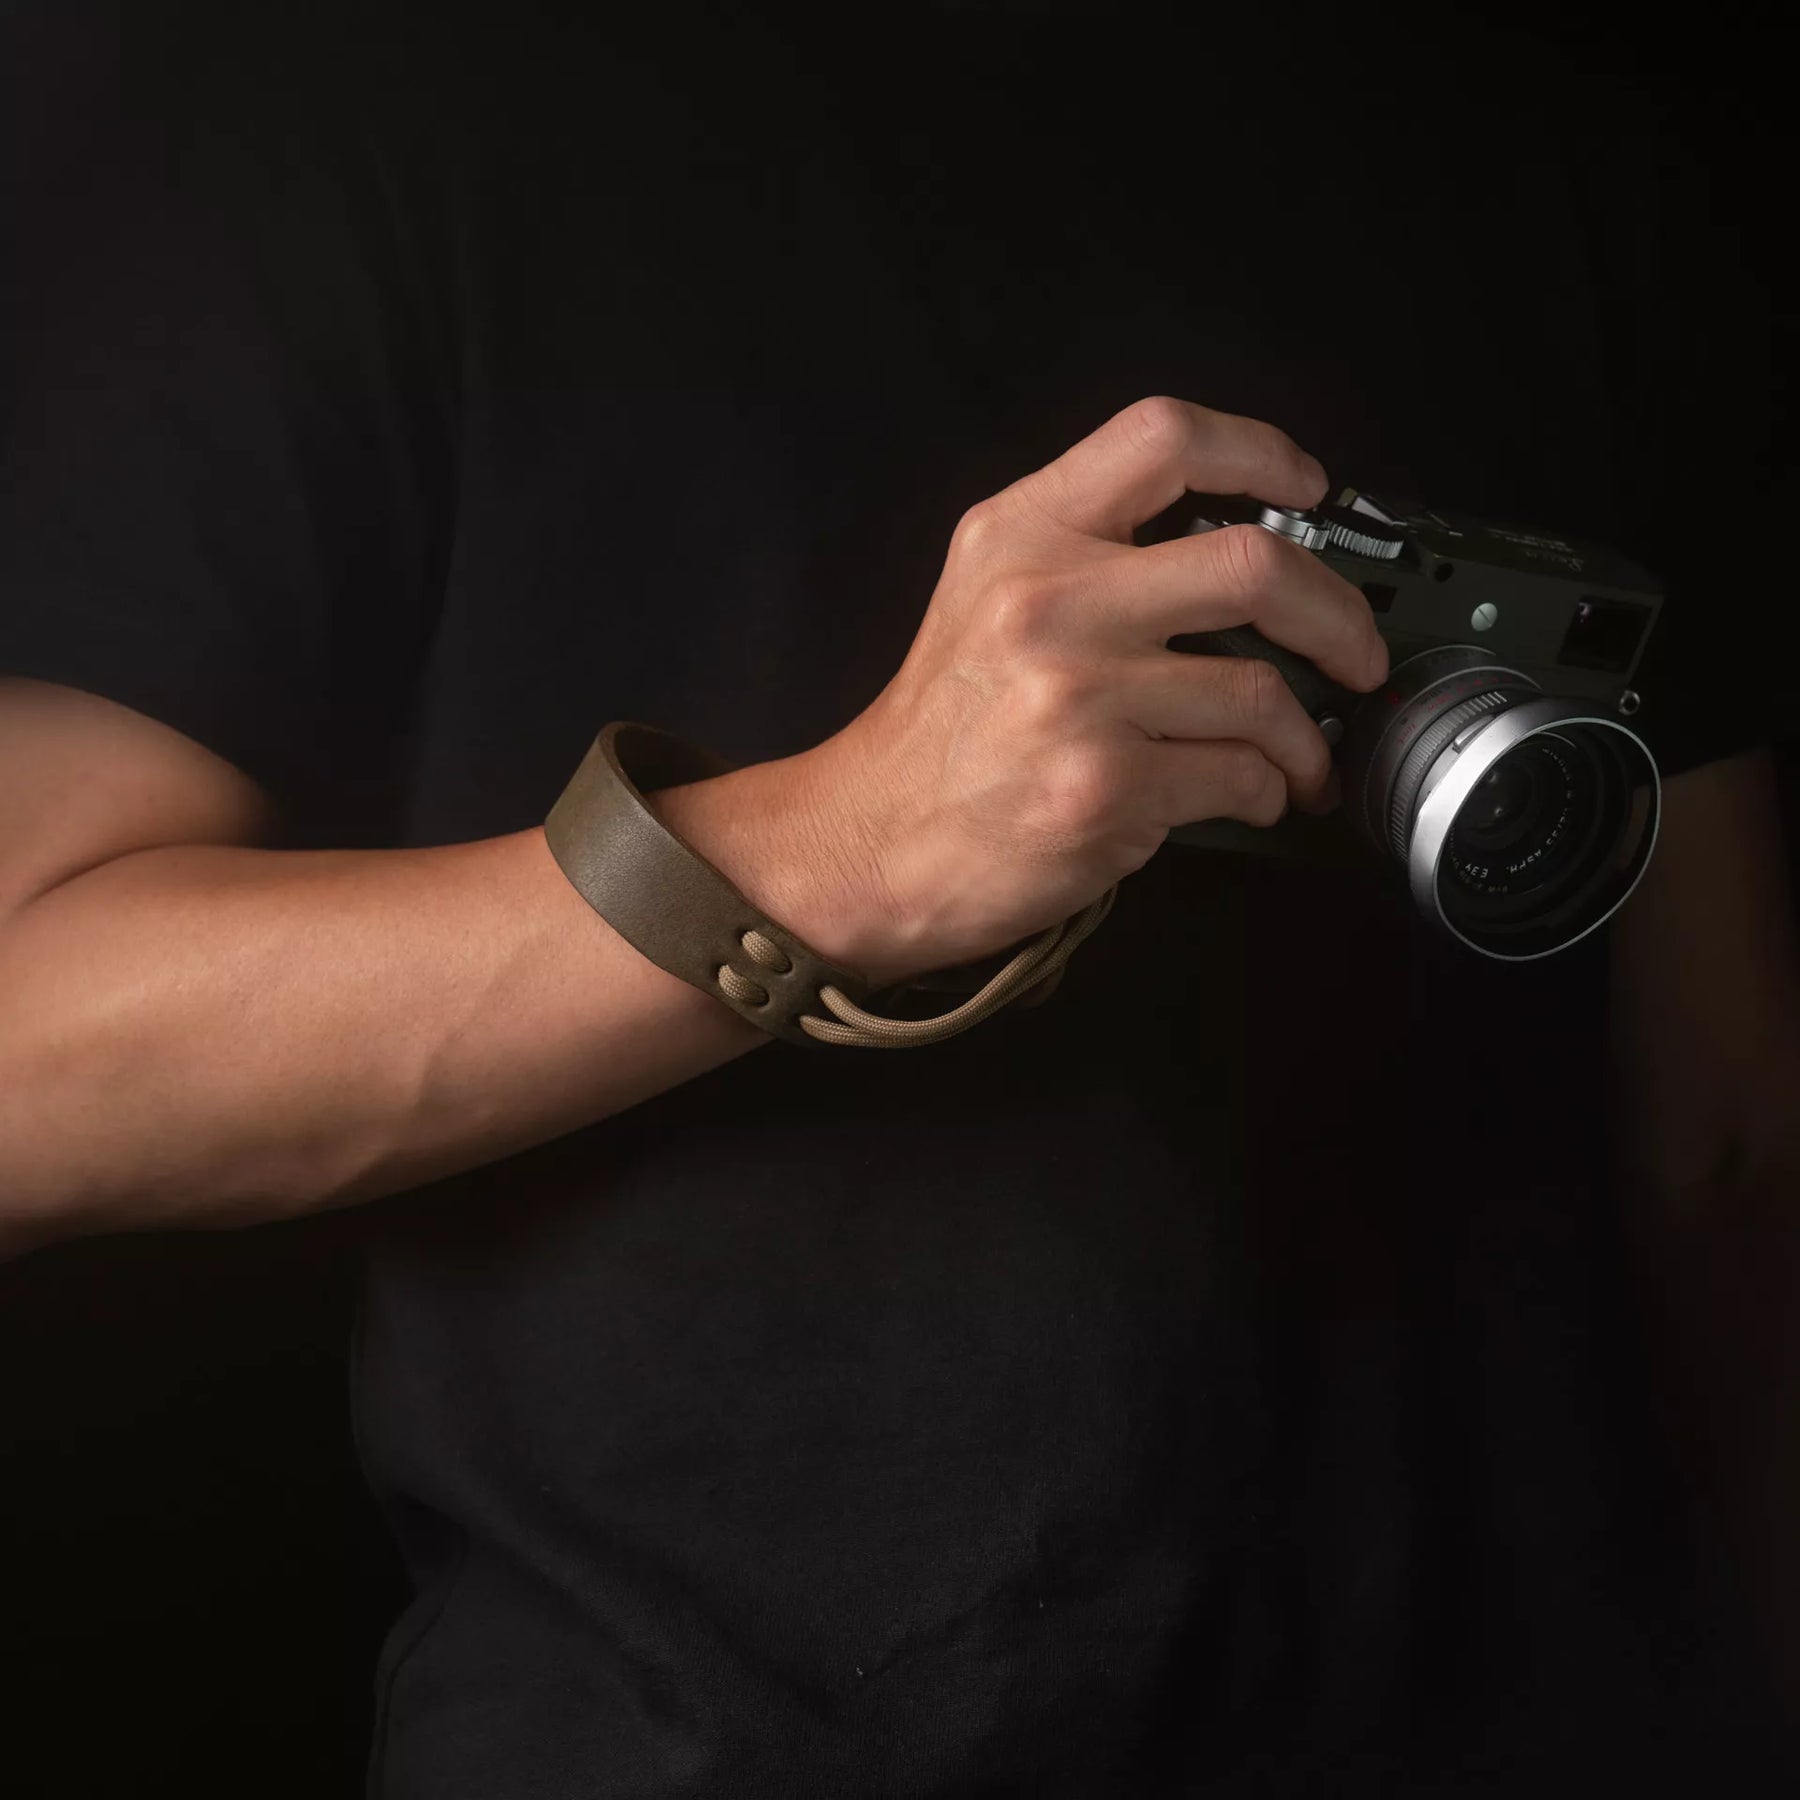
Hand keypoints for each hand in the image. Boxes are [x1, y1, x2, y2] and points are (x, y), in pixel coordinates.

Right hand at [792, 395, 1392, 986]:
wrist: (867, 843)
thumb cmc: (937, 736)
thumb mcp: (984, 599)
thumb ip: (1086, 556)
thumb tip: (1238, 557)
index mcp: (1020, 535)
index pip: (1164, 438)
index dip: (1261, 453)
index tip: (1306, 491)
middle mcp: (1049, 600)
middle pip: (1254, 564)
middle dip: (1338, 614)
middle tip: (1356, 650)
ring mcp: (1078, 695)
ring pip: (1262, 691)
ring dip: (1305, 737)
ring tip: (1299, 758)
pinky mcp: (1104, 786)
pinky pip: (1239, 775)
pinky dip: (1266, 791)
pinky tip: (1248, 798)